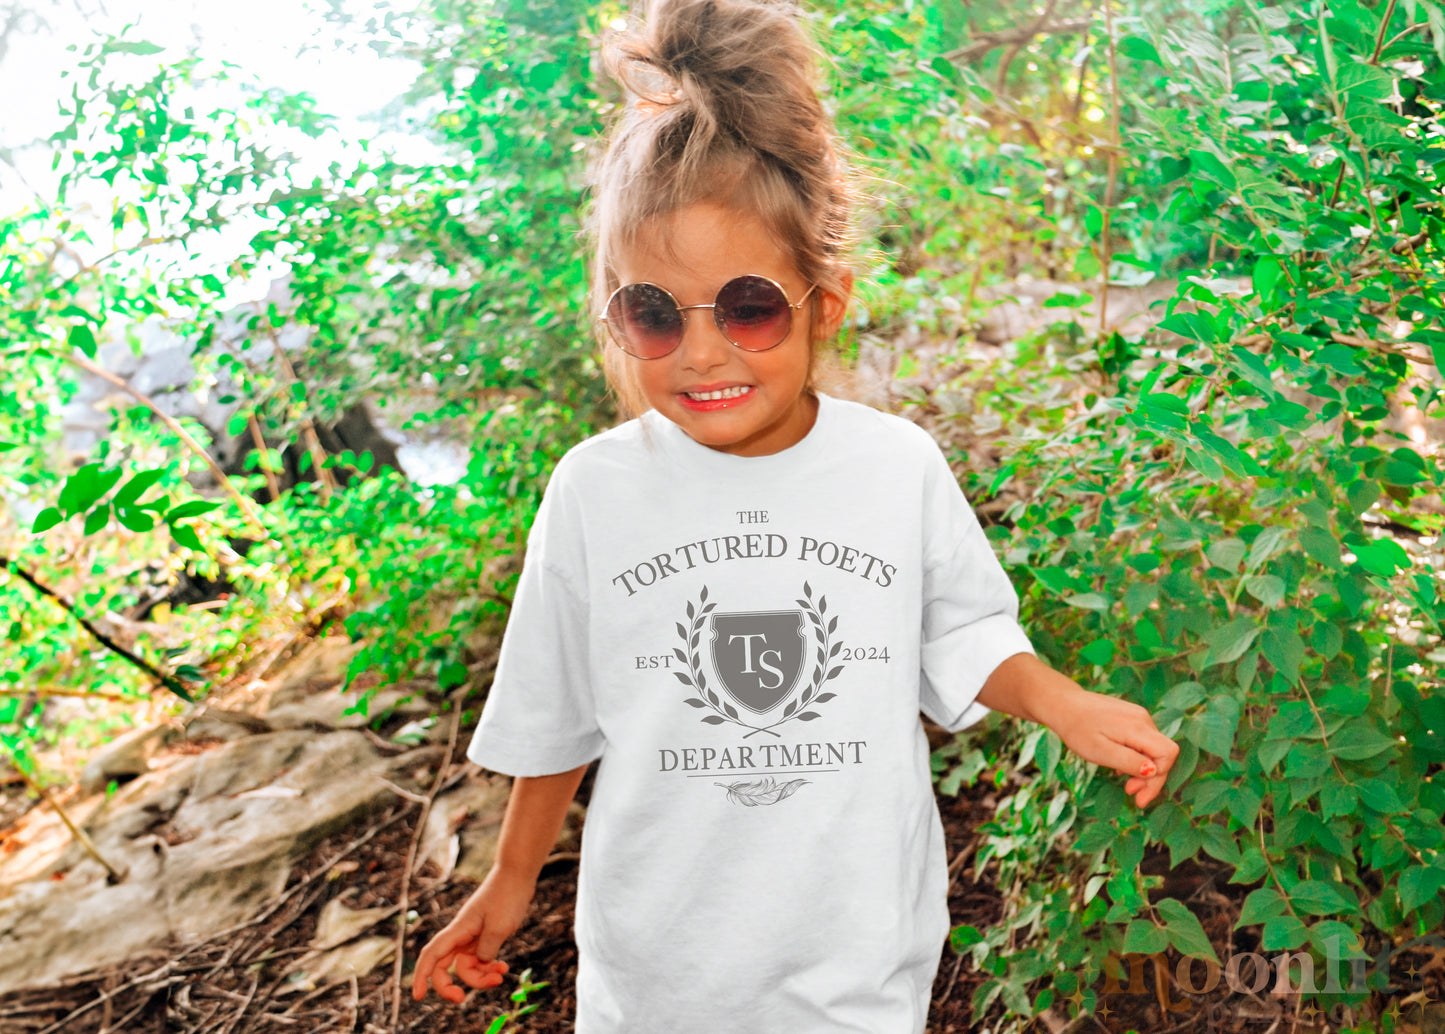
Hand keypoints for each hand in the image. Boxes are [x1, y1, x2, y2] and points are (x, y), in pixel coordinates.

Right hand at [411, 867, 533, 1003]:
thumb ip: (486, 950)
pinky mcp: (484, 936)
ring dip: (480, 977)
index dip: (421, 976)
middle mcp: (461, 935)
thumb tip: (480, 963)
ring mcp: (472, 936)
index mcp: (458, 930)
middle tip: (462, 1000)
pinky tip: (503, 968)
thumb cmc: (506, 896)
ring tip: (501, 975)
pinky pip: (481, 960)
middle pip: (444, 967)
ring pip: (466, 967)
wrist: (517, 874)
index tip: (418, 996)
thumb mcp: (499, 927)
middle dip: (450, 987)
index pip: (432, 955)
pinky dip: (490, 968)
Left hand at [1046, 687, 1179, 807]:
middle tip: (1131, 795)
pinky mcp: (1131, 717)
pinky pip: (1143, 742)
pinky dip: (1137, 758)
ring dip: (1143, 770)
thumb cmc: (1078, 729)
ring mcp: (1138, 716)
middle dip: (1151, 779)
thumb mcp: (1100, 751)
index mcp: (1137, 727)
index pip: (1168, 753)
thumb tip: (1153, 771)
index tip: (1138, 793)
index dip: (1159, 777)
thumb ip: (1128, 761)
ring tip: (1124, 783)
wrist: (1062, 704)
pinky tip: (1121, 767)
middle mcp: (1143, 719)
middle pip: (1162, 753)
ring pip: (1153, 749)